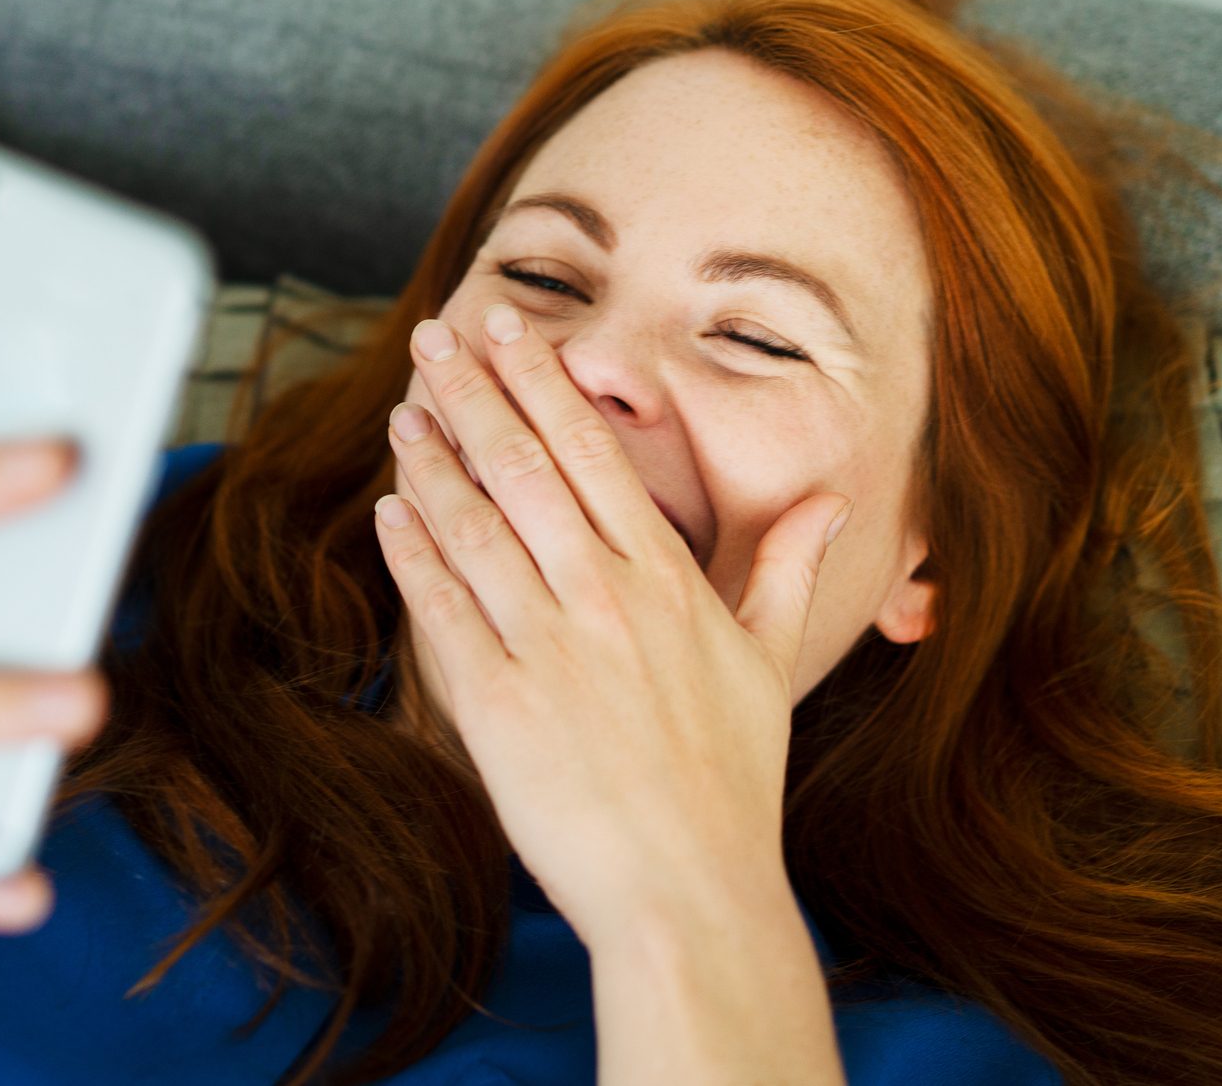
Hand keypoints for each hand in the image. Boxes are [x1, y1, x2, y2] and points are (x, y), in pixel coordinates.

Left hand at [372, 304, 849, 953]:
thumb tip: (829, 500)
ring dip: (431, 461)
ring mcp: (547, 648)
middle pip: (523, 466)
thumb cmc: (732, 780)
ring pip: (475, 526)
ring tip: (403, 411)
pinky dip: (413, 555)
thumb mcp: (770, 664)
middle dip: (473, 392)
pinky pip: (443, 611)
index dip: (542, 381)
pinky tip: (391, 512)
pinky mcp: (497, 705)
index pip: (592, 451)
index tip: (507, 330)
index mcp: (666, 579)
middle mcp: (604, 597)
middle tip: (435, 335)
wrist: (689, 890)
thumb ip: (788, 570)